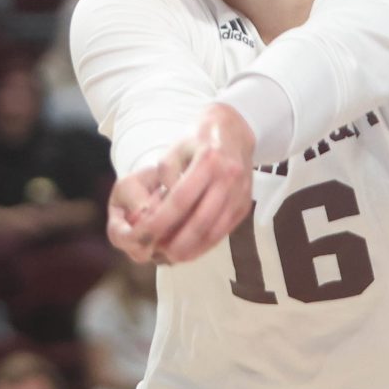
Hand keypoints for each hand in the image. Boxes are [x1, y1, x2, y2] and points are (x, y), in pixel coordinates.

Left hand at [122, 104, 254, 264]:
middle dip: (176, 243)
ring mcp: (240, 193)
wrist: (234, 131)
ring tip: (171, 256)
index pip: (180, 200)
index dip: (160, 221)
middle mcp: (229, 178)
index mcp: (209, 160)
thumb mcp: (175, 148)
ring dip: (192, 249)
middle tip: (158, 254)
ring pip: (214, 231)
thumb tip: (158, 207)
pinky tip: (190, 250)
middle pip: (200, 221)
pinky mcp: (245, 205)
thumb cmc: (198, 140)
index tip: (144, 235)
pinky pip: (224, 231)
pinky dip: (206, 244)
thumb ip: (165, 176)